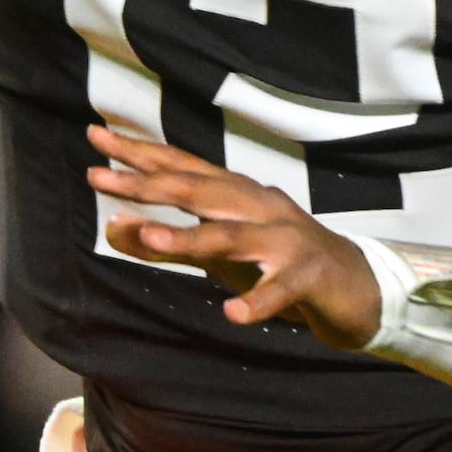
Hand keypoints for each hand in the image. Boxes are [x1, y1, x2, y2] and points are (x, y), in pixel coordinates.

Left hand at [84, 123, 380, 346]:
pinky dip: (259, 300)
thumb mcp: (217, 255)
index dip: (139, 153)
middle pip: (200, 191)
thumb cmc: (278, 265)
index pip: (182, 169)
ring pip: (235, 237)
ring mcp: (287, 241)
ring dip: (194, 237)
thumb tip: (112, 226)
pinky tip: (234, 313)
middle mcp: (260, 207)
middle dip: (149, 184)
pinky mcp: (309, 277)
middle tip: (100, 177)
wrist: (355, 286)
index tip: (96, 138)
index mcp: (238, 197)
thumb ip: (166, 244)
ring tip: (153, 239)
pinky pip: (281, 289)